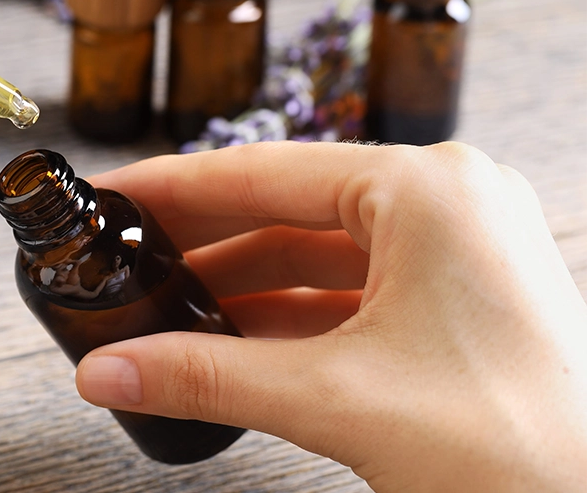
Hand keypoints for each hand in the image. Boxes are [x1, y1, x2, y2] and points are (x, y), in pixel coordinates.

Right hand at [75, 141, 586, 491]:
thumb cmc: (520, 453)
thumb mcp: (337, 401)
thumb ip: (207, 378)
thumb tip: (106, 371)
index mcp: (426, 192)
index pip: (262, 173)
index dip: (172, 188)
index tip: (108, 196)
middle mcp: (445, 204)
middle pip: (286, 210)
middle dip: (200, 242)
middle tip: (118, 256)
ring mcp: (456, 251)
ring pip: (316, 256)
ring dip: (238, 287)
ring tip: (158, 308)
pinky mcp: (456, 302)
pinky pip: (348, 295)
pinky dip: (284, 318)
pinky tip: (225, 341)